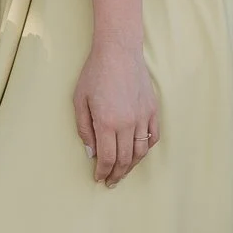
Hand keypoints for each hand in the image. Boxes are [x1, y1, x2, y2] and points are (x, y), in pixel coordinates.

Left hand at [73, 42, 158, 186]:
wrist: (118, 50)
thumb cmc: (95, 72)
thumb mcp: (80, 99)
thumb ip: (84, 128)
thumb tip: (91, 152)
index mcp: (107, 122)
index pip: (107, 158)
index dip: (103, 172)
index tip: (99, 178)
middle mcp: (127, 123)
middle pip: (125, 159)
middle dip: (117, 174)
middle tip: (110, 181)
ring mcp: (142, 117)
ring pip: (140, 152)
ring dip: (132, 166)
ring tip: (123, 172)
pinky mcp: (152, 110)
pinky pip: (152, 137)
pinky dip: (146, 149)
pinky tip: (138, 153)